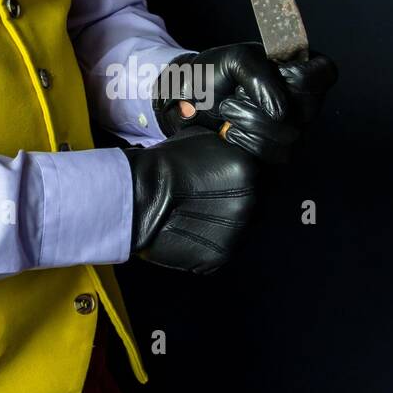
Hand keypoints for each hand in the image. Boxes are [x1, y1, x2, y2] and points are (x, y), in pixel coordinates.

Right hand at [123, 129, 259, 273]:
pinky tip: (189, 232)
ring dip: (220, 225)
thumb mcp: (201, 137)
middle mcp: (248, 202)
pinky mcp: (219, 255)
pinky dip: (206, 244)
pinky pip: (218, 250)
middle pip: (248, 206)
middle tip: (204, 201)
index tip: (219, 183)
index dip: (235, 181)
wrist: (140, 194)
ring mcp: (236, 231)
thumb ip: (224, 145)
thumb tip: (231, 140)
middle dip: (230, 203)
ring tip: (194, 217)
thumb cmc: (165, 164)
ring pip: (235, 230)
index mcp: (247, 170)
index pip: (253, 177)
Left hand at [152, 43, 337, 161]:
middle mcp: (302, 99)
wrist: (187, 101)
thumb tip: (281, 112)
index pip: (324, 74)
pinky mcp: (277, 151)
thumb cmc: (212, 73)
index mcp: (299, 68)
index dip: (298, 78)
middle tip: (236, 93)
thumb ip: (261, 76)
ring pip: (292, 135)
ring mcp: (293, 127)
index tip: (270, 73)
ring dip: (252, 122)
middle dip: (263, 102)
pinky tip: (230, 132)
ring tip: (228, 110)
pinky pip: (279, 156)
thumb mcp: (236, 59)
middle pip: (308, 108)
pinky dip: (249, 143)